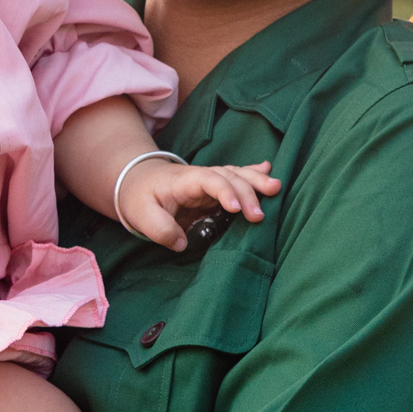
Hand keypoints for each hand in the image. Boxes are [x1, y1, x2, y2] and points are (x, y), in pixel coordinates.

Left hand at [117, 159, 281, 251]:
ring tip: (276, 188)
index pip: (208, 180)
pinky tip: (268, 168)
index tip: (236, 209)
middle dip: (247, 193)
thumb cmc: (139, 198)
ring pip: (237, 175)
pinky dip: (252, 173)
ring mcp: (209, 182)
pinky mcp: (214, 190)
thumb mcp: (141, 215)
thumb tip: (183, 242)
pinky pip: (235, 178)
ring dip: (256, 181)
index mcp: (184, 180)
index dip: (224, 191)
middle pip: (228, 177)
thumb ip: (160, 229)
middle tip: (259, 216)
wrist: (137, 182)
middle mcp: (201, 177)